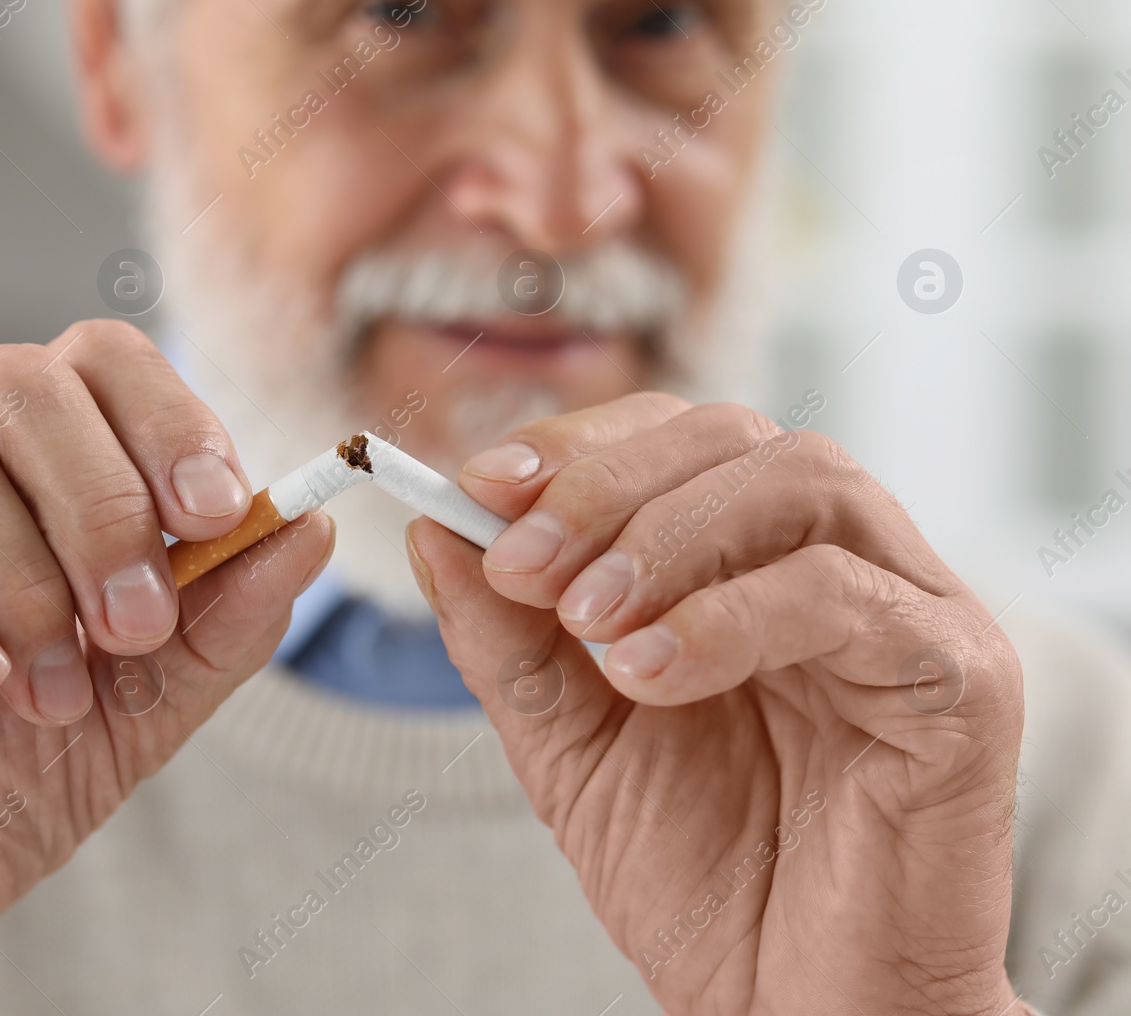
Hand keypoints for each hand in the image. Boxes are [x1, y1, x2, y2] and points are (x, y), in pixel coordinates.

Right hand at [0, 321, 331, 1014]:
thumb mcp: (139, 706)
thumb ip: (222, 619)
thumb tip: (311, 527)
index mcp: (10, 460)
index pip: (95, 359)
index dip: (167, 419)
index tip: (218, 512)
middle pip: (20, 386)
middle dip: (102, 511)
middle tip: (132, 628)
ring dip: (18, 587)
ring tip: (39, 693)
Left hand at [408, 393, 1026, 1015]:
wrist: (799, 1014)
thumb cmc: (703, 878)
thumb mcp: (569, 743)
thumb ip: (508, 640)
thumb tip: (434, 529)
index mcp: (748, 564)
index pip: (672, 441)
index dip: (577, 446)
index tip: (480, 487)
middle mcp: (836, 563)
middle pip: (735, 437)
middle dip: (608, 484)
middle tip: (524, 561)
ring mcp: (906, 610)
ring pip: (801, 483)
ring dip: (669, 538)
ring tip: (593, 626)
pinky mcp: (960, 677)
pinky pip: (847, 594)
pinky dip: (733, 616)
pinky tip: (653, 675)